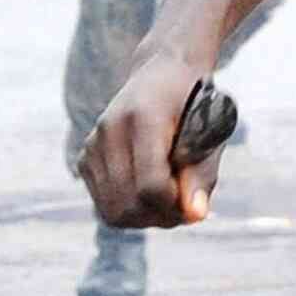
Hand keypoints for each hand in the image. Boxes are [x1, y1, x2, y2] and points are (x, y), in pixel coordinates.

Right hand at [80, 45, 220, 229]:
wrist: (162, 76)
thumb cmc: (194, 107)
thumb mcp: (210, 134)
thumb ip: (202, 175)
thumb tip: (195, 216)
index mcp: (144, 119)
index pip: (152, 186)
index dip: (176, 205)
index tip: (194, 200)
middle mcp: (109, 131)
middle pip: (130, 206)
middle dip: (163, 217)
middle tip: (185, 206)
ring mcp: (92, 145)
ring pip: (114, 212)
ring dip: (147, 218)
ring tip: (170, 201)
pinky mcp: (85, 158)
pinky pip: (105, 206)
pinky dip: (131, 211)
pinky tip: (150, 194)